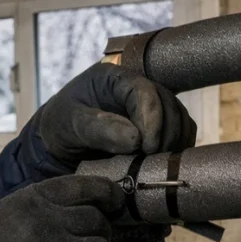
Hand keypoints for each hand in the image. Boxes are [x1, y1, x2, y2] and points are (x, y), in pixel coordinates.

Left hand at [35, 63, 196, 168]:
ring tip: (159, 163)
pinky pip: (180, 132)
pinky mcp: (157, 126)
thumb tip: (135, 139)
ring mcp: (150, 106)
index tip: (147, 146)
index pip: (144, 90)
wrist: (60, 143)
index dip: (152, 118)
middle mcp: (137, 88)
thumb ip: (99, 129)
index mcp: (115, 78)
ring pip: (179, 118)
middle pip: (168, 104)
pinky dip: (179, 147)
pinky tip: (168, 163)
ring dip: (175, 142)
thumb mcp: (71, 125)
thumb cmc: (61, 126)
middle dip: (166, 133)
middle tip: (153, 159)